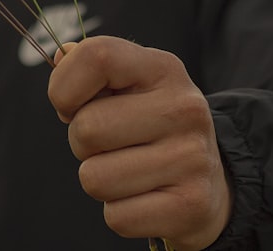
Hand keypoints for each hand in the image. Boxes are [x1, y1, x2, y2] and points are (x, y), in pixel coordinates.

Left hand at [48, 37, 231, 250]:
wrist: (211, 180)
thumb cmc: (151, 125)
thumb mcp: (130, 84)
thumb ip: (92, 66)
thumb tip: (61, 55)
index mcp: (163, 69)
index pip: (95, 56)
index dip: (64, 86)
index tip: (70, 106)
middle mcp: (184, 108)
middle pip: (86, 128)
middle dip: (81, 143)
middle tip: (109, 145)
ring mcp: (192, 158)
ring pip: (94, 178)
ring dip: (99, 179)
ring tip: (128, 169)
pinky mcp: (192, 206)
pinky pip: (117, 217)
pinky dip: (119, 212)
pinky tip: (143, 196)